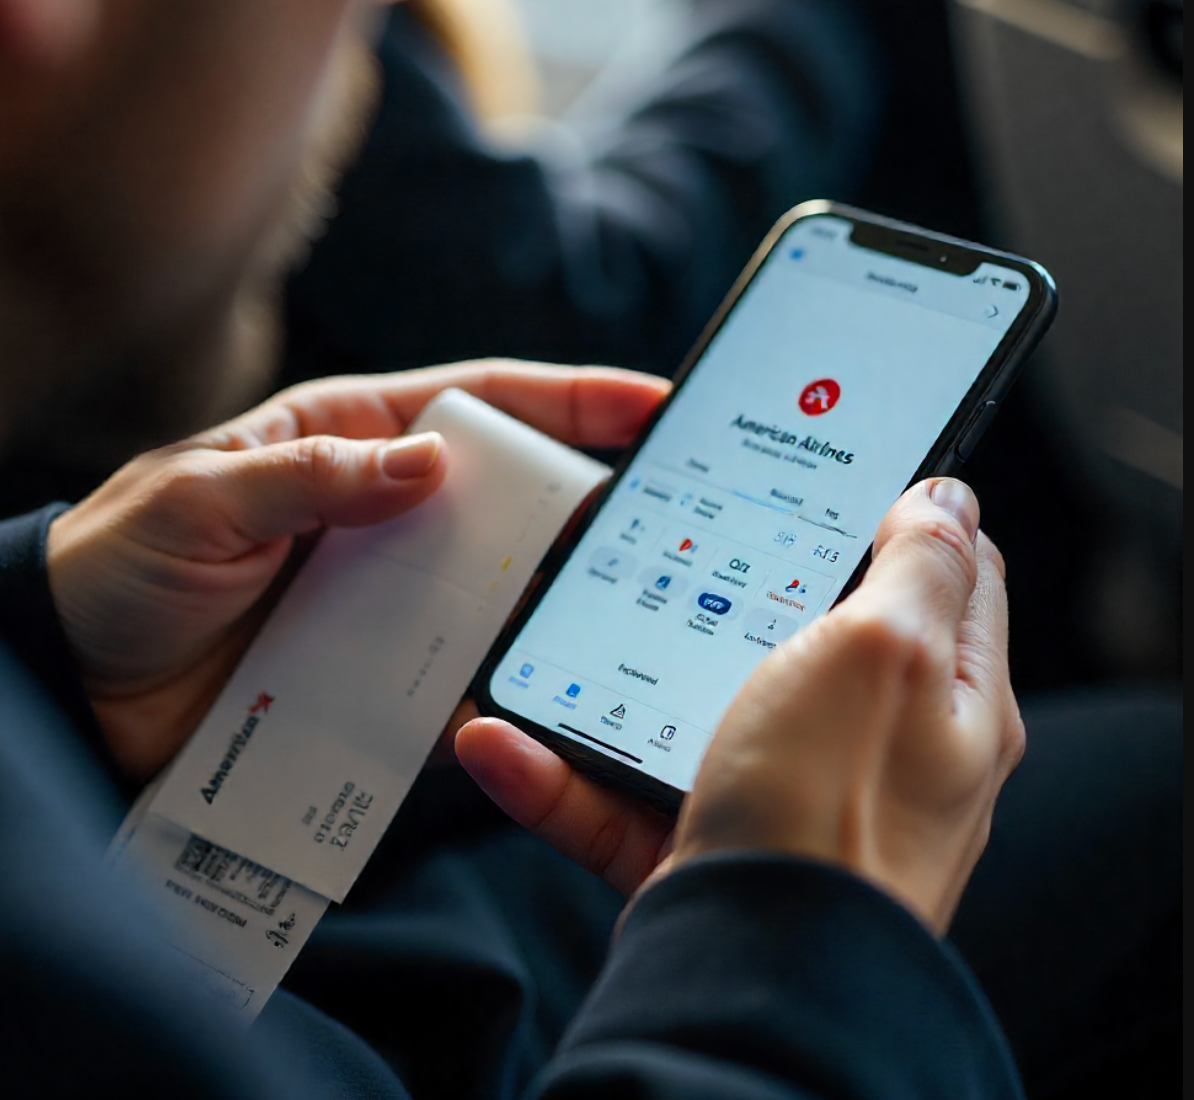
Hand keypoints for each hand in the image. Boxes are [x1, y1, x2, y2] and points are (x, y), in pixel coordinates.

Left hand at [48, 360, 668, 780]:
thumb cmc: (121, 562)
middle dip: (585, 498)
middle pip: (506, 494)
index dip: (567, 399)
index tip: (649, 404)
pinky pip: (452, 672)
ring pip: (492, 586)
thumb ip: (312, 478)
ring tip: (627, 607)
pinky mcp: (374, 666)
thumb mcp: (202, 499)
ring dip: (551, 597)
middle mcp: (381, 509)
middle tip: (669, 514)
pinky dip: (496, 682)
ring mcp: (384, 591)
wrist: (71, 683)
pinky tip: (541, 694)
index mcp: (346, 437)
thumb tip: (429, 467)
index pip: (476, 402)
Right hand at [456, 479, 1023, 934]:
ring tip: (558, 630)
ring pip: (694, 711)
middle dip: (737, 588)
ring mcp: (786, 797)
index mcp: (943, 695)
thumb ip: (920, 566)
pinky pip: (624, 794)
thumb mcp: (885, 651)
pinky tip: (502, 743)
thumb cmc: (831, 808)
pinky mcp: (709, 845)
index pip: (947, 576)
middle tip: (678, 536)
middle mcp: (873, 748)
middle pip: (810, 636)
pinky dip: (560, 773)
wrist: (757, 975)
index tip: (832, 475)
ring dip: (618, 677)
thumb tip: (947, 497)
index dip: (899, 512)